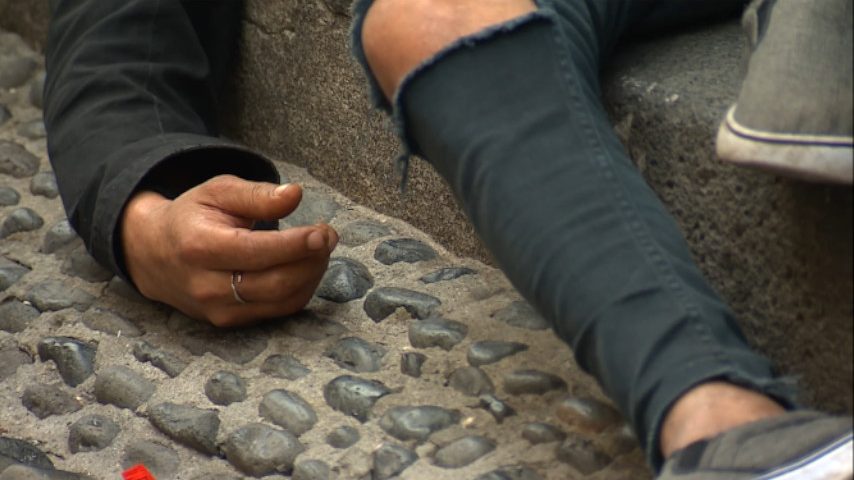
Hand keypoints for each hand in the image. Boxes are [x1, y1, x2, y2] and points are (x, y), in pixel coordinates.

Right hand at [120, 174, 337, 326]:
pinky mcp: (229, 322)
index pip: (257, 252)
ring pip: (281, 301)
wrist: (153, 253)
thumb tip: (295, 195)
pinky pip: (278, 311)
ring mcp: (217, 310)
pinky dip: (300, 289)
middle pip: (275, 283)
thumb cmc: (192, 217)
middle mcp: (206, 285)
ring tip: (319, 249)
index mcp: (199, 247)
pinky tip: (305, 267)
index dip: (296, 245)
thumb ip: (257, 195)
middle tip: (328, 236)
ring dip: (311, 275)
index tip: (324, 232)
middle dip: (311, 261)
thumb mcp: (218, 192)